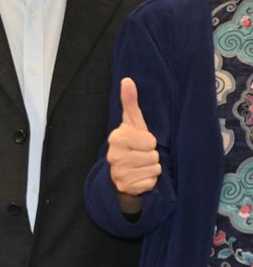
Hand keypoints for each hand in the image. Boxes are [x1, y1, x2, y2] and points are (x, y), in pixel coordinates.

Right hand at [106, 78, 159, 203]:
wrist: (120, 173)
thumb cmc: (131, 145)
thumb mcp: (132, 124)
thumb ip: (130, 103)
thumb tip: (127, 80)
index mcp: (116, 138)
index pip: (150, 141)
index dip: (149, 142)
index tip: (141, 143)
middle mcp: (114, 155)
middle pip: (153, 156)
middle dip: (151, 157)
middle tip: (140, 156)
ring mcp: (119, 173)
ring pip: (154, 169)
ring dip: (151, 169)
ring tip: (140, 166)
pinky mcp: (125, 187)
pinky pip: (150, 183)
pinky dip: (148, 182)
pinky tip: (139, 178)